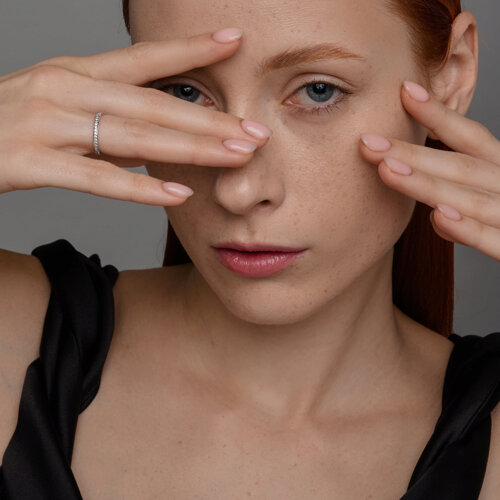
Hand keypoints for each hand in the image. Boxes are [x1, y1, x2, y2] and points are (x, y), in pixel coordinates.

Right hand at [0, 28, 270, 204]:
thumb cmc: (10, 123)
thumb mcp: (61, 105)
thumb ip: (110, 118)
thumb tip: (159, 137)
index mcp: (75, 72)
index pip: (144, 59)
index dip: (190, 50)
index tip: (234, 42)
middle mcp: (64, 89)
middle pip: (153, 104)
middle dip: (210, 119)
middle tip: (256, 131)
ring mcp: (47, 124)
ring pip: (133, 136)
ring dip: (191, 148)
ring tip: (235, 157)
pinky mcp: (29, 162)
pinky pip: (96, 178)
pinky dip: (139, 187)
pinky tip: (177, 194)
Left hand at [359, 80, 499, 261]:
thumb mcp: (491, 203)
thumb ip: (464, 202)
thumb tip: (436, 212)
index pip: (471, 138)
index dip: (439, 115)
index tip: (404, 91)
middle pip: (462, 167)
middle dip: (413, 154)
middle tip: (368, 143)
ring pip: (471, 200)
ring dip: (429, 185)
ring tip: (389, 170)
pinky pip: (493, 240)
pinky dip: (467, 230)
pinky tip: (437, 217)